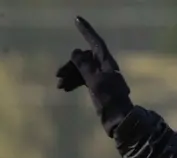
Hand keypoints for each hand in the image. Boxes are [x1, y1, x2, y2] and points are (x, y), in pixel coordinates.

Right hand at [55, 16, 132, 136]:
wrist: (118, 119)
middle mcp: (104, 67)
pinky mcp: (97, 86)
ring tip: (60, 85)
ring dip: (70, 74)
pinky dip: (73, 81)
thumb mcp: (95, 82)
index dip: (86, 31)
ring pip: (81, 69)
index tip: (77, 20)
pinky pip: (82, 78)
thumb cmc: (110, 100)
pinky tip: (64, 88)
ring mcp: (100, 77)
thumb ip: (85, 66)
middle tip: (58, 75)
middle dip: (71, 64)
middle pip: (84, 58)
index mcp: (107, 63)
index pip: (95, 42)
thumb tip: (76, 52)